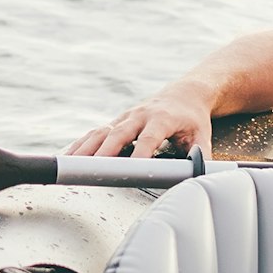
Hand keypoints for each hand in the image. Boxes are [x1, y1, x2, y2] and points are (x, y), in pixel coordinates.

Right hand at [71, 89, 208, 158]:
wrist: (185, 94)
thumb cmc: (193, 119)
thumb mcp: (203, 136)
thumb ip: (200, 157)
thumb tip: (199, 178)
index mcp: (162, 118)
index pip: (149, 138)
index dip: (140, 153)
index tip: (131, 170)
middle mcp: (140, 115)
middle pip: (118, 133)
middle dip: (105, 151)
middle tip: (92, 170)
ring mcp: (125, 118)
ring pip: (102, 132)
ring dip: (86, 148)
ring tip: (70, 165)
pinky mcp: (117, 122)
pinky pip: (96, 133)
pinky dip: (82, 145)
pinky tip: (70, 157)